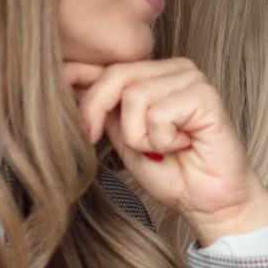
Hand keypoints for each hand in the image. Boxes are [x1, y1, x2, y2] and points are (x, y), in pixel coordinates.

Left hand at [65, 57, 267, 243]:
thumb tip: (66, 81)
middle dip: (99, 111)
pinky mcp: (206, 95)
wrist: (209, 203)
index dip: (77, 79)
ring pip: (135, 96)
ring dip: (140, 136)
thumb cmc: (172, 173)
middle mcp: (174, 69)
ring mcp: (192, 79)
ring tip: (163, 148)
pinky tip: (184, 145)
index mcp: (155, 73)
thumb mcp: (123, 137)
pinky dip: (163, 140)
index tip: (58, 96)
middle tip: (97, 138)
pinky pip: (159, 114)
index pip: (108, 64)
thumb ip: (104, 109)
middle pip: (117, 75)